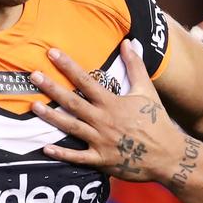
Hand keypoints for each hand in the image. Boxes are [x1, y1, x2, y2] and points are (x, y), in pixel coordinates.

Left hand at [31, 44, 190, 183]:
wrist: (168, 155)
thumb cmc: (157, 121)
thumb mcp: (147, 90)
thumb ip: (135, 66)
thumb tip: (128, 42)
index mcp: (113, 103)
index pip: (86, 81)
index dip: (68, 66)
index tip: (52, 53)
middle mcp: (104, 121)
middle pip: (73, 102)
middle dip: (52, 88)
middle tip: (33, 76)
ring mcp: (101, 141)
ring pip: (71, 127)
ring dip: (51, 117)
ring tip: (34, 106)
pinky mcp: (101, 160)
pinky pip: (79, 157)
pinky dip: (62, 154)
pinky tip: (45, 147)